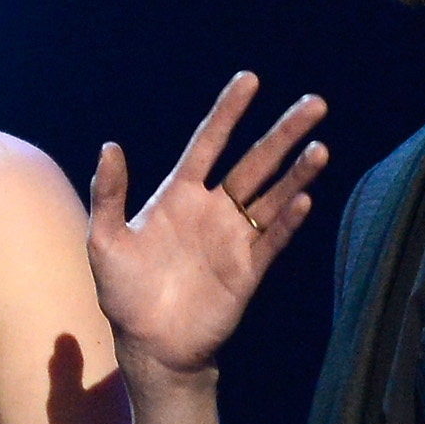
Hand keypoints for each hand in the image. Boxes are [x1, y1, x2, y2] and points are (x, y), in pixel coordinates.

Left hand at [89, 72, 327, 383]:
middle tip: (315, 104)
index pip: (209, 143)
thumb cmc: (124, 292)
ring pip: (273, 196)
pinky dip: (288, 220)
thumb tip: (110, 146)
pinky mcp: (248, 270)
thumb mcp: (105, 240)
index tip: (250, 79)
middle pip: (255, 162)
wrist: (148, 344)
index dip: (228, 112)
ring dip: (297, 172)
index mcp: (179, 195)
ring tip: (319, 147)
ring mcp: (234, 238)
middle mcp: (213, 210)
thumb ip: (109, 195)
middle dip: (284, 133)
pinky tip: (303, 198)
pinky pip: (273, 239)